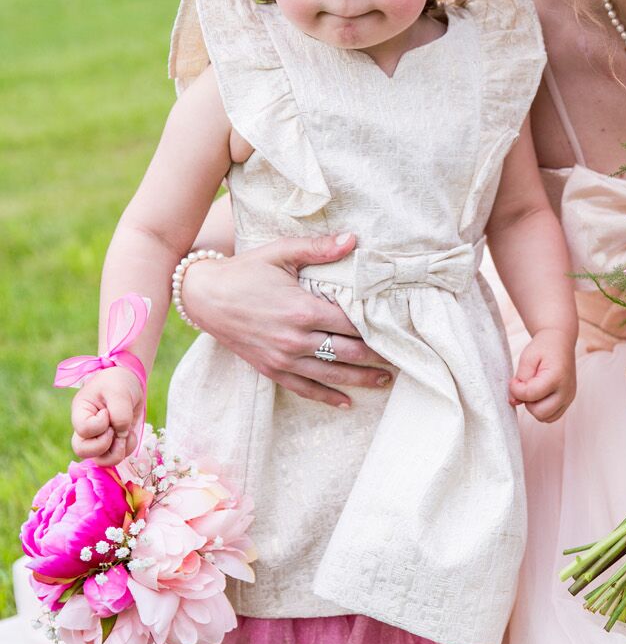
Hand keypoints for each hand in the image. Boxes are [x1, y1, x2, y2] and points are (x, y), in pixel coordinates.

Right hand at [70, 368, 144, 465]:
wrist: (129, 382)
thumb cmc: (118, 383)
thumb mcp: (118, 391)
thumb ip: (120, 412)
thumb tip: (121, 433)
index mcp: (80, 413)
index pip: (84, 430)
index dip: (100, 425)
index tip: (107, 411)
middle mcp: (86, 430)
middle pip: (83, 451)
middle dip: (104, 445)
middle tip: (115, 430)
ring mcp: (98, 438)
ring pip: (100, 460)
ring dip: (117, 451)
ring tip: (126, 434)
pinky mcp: (112, 443)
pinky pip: (117, 457)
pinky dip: (128, 448)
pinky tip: (130, 433)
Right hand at [181, 234, 395, 407]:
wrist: (204, 296)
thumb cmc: (245, 271)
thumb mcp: (281, 253)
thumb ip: (318, 249)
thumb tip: (353, 240)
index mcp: (303, 309)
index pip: (352, 322)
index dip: (378, 326)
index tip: (399, 328)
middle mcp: (296, 339)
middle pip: (349, 352)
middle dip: (378, 356)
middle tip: (402, 357)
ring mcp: (283, 359)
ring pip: (332, 375)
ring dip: (362, 379)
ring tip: (386, 380)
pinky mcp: (272, 370)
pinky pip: (305, 389)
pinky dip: (328, 397)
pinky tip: (347, 402)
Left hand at [509, 328, 576, 422]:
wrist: (560, 341)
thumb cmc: (543, 347)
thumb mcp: (527, 357)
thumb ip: (520, 378)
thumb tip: (514, 401)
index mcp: (557, 376)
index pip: (530, 395)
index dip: (516, 389)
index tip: (514, 380)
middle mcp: (566, 390)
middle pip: (539, 412)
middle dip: (527, 401)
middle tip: (524, 386)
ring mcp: (569, 397)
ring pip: (546, 418)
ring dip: (535, 407)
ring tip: (533, 390)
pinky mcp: (569, 400)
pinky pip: (552, 416)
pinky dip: (542, 409)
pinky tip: (539, 395)